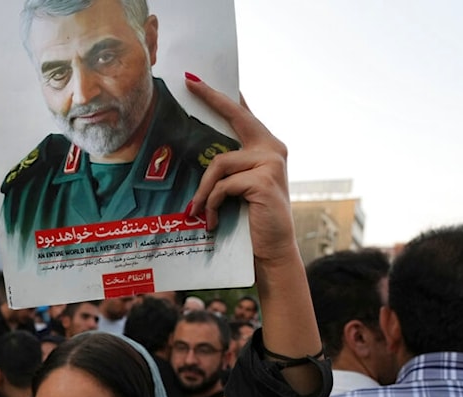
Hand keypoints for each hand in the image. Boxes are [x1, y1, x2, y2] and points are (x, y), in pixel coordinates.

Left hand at [185, 76, 297, 264]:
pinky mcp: (264, 180)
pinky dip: (212, 204)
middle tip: (189, 83)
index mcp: (267, 147)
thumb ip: (229, 167)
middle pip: (235, 117)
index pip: (243, 115)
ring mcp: (271, 162)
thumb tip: (200, 152)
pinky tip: (211, 221)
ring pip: (219, 162)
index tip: (200, 79)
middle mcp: (273, 149)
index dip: (223, 97)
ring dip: (203, 191)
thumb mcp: (239, 188)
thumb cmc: (251, 220)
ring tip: (197, 212)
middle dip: (212, 98)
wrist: (272, 250)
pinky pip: (223, 185)